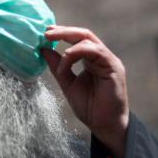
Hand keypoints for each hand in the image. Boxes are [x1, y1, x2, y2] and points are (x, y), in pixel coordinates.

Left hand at [42, 25, 128, 157]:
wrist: (105, 126)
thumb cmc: (90, 108)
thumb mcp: (68, 84)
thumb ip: (58, 67)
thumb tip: (43, 50)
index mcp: (92, 60)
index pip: (78, 40)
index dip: (62, 34)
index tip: (45, 33)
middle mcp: (102, 57)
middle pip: (84, 35)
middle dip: (64, 31)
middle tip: (47, 32)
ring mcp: (109, 61)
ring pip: (89, 40)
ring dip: (69, 39)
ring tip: (51, 42)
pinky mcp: (114, 67)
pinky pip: (96, 51)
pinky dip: (78, 52)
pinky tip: (66, 58)